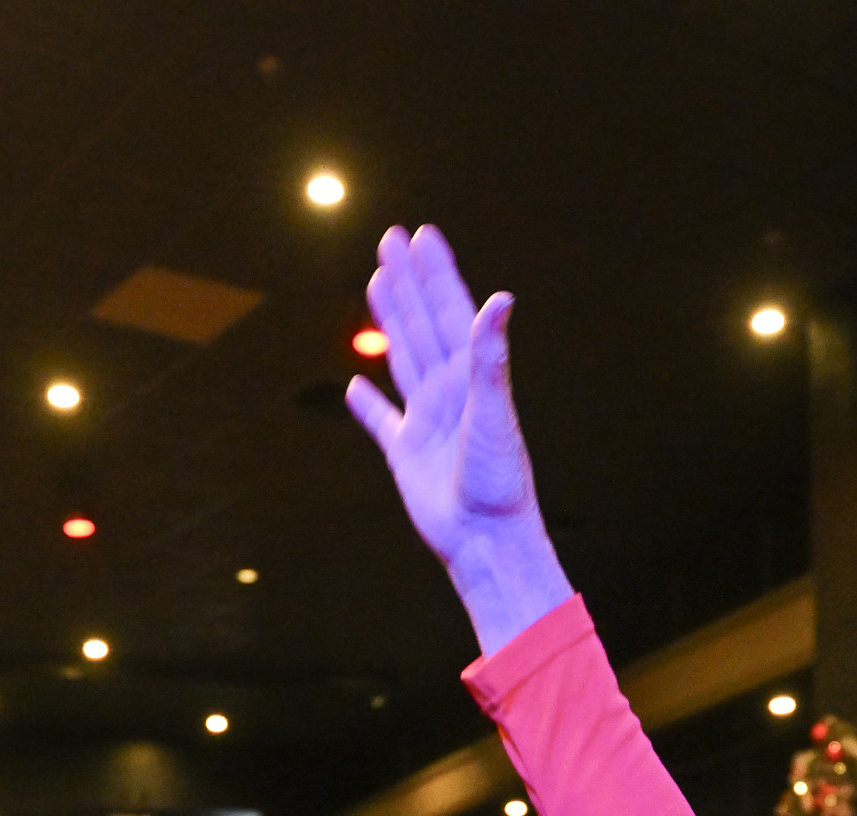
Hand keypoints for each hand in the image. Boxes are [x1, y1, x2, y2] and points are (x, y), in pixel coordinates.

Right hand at [345, 227, 573, 654]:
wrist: (486, 539)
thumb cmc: (497, 479)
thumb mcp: (495, 410)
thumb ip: (490, 355)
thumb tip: (501, 299)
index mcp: (469, 376)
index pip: (449, 311)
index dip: (435, 272)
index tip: (421, 236)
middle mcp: (448, 391)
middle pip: (422, 323)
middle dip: (407, 281)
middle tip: (391, 238)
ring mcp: (426, 421)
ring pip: (403, 358)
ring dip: (390, 321)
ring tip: (377, 284)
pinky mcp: (406, 454)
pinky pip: (382, 422)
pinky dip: (367, 405)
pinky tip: (356, 387)